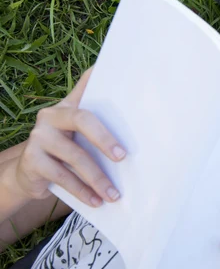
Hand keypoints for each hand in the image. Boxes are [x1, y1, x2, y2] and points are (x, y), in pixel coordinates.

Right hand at [11, 67, 125, 206]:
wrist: (28, 175)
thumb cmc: (66, 152)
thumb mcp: (80, 137)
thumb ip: (102, 127)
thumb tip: (142, 126)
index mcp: (69, 106)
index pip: (85, 86)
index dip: (97, 75)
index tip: (113, 67)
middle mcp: (51, 116)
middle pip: (83, 119)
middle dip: (105, 139)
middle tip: (123, 157)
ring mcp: (39, 137)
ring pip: (75, 156)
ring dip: (98, 178)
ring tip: (114, 195)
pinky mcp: (32, 160)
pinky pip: (62, 176)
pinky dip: (82, 191)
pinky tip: (96, 201)